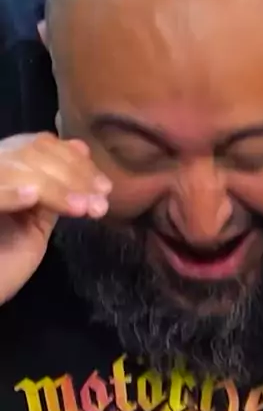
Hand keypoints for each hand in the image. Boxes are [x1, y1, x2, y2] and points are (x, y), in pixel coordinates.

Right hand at [0, 133, 111, 303]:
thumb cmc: (1, 264)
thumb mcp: (33, 222)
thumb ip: (54, 189)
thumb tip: (79, 149)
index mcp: (0, 170)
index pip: (37, 146)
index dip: (74, 161)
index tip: (104, 186)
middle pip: (29, 152)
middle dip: (73, 175)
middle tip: (100, 201)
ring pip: (15, 168)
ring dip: (56, 187)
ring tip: (83, 209)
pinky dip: (11, 192)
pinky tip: (33, 197)